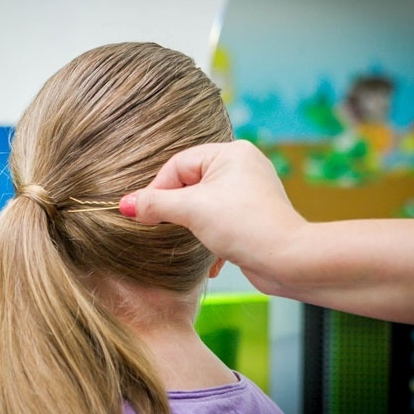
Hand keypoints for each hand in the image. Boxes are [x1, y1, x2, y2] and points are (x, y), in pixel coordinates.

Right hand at [123, 140, 306, 292]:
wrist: (289, 260)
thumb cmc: (243, 225)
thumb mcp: (191, 210)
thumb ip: (154, 204)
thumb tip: (124, 204)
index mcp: (230, 153)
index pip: (177, 165)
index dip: (157, 190)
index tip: (142, 214)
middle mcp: (241, 166)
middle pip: (188, 184)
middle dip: (175, 210)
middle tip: (161, 228)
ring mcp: (249, 192)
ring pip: (202, 205)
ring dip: (191, 227)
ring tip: (188, 242)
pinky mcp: (252, 216)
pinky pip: (219, 220)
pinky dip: (209, 237)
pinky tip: (211, 259)